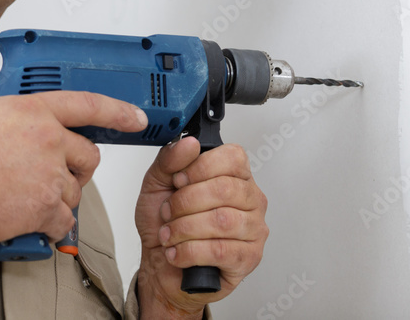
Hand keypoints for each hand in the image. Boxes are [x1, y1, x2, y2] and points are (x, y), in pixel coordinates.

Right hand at [0, 91, 146, 244]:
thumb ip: (11, 116)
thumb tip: (15, 123)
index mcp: (33, 111)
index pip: (88, 105)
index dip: (118, 111)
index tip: (136, 117)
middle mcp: (47, 138)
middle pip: (89, 156)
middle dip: (77, 169)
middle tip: (55, 176)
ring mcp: (49, 174)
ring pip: (76, 191)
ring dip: (58, 198)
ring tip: (25, 198)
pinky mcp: (45, 206)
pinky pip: (65, 220)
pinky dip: (50, 224)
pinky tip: (29, 218)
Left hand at [134, 138, 267, 317]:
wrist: (159, 266)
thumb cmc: (164, 224)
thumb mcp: (156, 184)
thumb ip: (169, 160)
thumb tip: (189, 143)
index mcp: (234, 176)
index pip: (233, 157)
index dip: (201, 166)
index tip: (178, 179)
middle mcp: (250, 200)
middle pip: (225, 188)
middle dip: (185, 201)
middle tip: (168, 212)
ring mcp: (253, 230)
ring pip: (222, 220)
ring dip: (184, 228)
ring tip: (170, 234)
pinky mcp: (248, 258)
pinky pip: (220, 250)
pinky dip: (189, 251)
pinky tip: (178, 252)